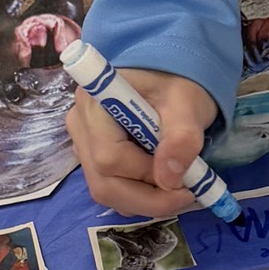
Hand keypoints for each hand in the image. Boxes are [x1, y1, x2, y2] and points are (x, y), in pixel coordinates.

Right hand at [67, 68, 219, 219]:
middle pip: (103, 183)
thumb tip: (168, 179)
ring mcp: (83, 142)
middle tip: (185, 196)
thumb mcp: (187, 101)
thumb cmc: (175, 78)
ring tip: (177, 188)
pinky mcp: (92, 154)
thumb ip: (181, 137)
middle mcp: (80, 125)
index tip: (184, 181)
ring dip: (144, 200)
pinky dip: (138, 194)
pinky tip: (162, 182)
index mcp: (95, 104)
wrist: (168, 69)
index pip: (110, 158)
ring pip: (105, 190)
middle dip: (147, 199)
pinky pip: (111, 186)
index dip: (147, 177)